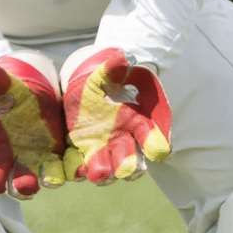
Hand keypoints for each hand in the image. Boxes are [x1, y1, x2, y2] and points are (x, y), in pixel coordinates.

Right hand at [0, 54, 70, 198]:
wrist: (34, 88)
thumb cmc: (8, 88)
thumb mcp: (0, 82)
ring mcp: (24, 161)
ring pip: (22, 180)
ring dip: (27, 184)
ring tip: (36, 182)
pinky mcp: (50, 159)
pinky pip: (56, 170)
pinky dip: (65, 172)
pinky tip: (74, 172)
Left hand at [61, 46, 172, 183]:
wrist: (79, 85)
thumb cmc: (100, 79)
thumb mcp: (106, 71)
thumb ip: (115, 69)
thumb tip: (124, 58)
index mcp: (136, 122)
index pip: (151, 137)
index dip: (155, 143)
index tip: (159, 151)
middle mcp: (122, 141)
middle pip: (129, 160)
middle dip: (127, 166)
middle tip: (124, 171)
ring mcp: (100, 149)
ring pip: (106, 168)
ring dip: (103, 174)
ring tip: (97, 174)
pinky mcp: (79, 152)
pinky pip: (79, 166)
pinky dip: (76, 170)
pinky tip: (74, 170)